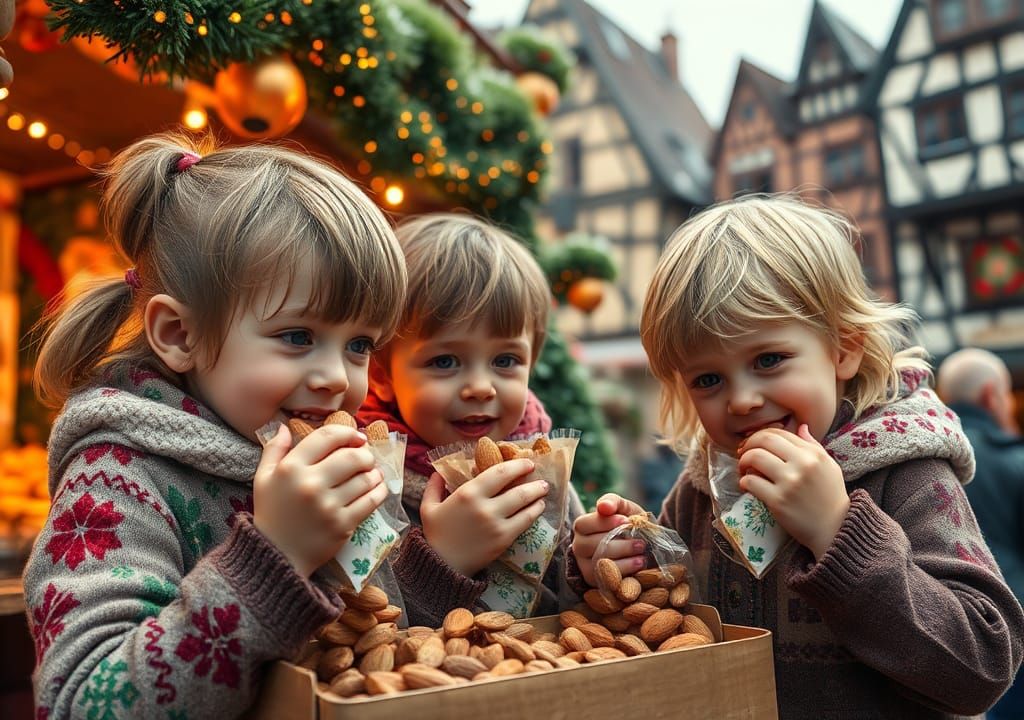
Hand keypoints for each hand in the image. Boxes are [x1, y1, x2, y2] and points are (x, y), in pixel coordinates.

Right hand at [253, 423, 387, 576]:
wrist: (277, 555)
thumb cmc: (271, 514)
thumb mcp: (263, 478)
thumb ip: (273, 449)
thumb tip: (285, 426)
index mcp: (291, 468)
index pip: (327, 437)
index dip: (348, 432)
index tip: (356, 437)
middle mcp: (311, 484)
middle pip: (352, 456)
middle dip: (365, 453)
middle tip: (365, 457)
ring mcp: (328, 506)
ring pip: (365, 478)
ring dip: (374, 472)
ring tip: (372, 472)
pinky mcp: (343, 525)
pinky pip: (371, 501)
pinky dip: (380, 490)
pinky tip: (377, 487)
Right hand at [420, 459, 546, 576]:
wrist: (442, 565)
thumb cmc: (435, 534)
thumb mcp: (428, 507)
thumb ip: (434, 487)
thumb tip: (438, 472)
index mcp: (468, 493)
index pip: (499, 472)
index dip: (516, 466)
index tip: (527, 463)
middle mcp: (485, 506)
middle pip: (517, 488)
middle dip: (533, 480)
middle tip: (540, 477)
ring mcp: (497, 523)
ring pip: (524, 504)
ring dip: (537, 495)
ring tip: (543, 491)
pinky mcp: (504, 539)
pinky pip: (525, 522)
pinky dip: (534, 512)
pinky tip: (538, 507)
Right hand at [571, 493, 646, 586]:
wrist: (637, 545)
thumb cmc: (626, 523)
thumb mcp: (622, 508)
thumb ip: (613, 502)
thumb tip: (603, 506)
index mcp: (581, 526)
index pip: (585, 524)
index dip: (605, 523)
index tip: (626, 521)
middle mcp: (578, 546)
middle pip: (593, 545)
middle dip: (620, 544)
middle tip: (641, 543)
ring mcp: (584, 565)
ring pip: (600, 562)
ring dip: (625, 558)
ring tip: (642, 555)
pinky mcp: (594, 581)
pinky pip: (607, 578)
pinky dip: (626, 571)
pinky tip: (639, 564)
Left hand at [737, 424, 849, 559]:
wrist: (834, 527)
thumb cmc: (831, 496)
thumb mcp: (829, 465)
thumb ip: (813, 445)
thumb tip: (801, 427)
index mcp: (813, 454)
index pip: (779, 433)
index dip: (761, 435)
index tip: (754, 444)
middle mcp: (802, 464)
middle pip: (764, 440)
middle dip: (748, 444)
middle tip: (743, 454)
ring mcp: (789, 482)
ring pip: (754, 458)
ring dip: (743, 462)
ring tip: (744, 469)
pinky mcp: (777, 500)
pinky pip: (751, 482)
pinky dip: (744, 481)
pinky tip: (747, 485)